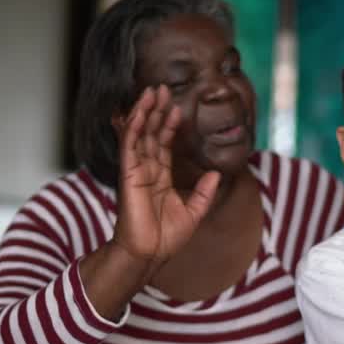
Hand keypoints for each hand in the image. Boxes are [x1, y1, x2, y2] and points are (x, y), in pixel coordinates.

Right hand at [110, 85, 220, 270]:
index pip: (163, 144)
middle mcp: (146, 170)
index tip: (177, 108)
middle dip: (156, 111)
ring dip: (144, 112)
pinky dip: (132, 127)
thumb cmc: (166, 239)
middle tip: (161, 88)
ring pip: (138, 134)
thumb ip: (204, 192)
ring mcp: (135, 171)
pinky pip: (129, 145)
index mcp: (159, 178)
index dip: (169, 125)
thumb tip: (216, 174)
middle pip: (150, 133)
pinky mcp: (128, 174)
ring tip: (151, 91)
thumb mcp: (194, 213)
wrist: (148, 255)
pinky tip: (138, 111)